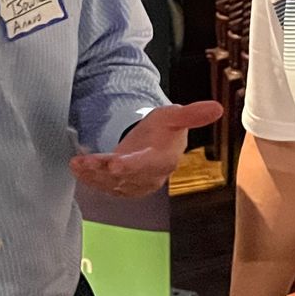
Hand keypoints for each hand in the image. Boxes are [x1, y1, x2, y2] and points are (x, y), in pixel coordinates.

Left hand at [68, 99, 222, 196]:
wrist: (157, 146)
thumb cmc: (165, 130)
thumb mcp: (175, 116)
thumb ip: (192, 114)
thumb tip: (218, 108)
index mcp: (163, 160)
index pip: (148, 165)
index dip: (131, 165)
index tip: (114, 163)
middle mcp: (149, 177)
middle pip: (125, 177)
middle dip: (103, 171)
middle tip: (84, 163)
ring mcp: (134, 185)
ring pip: (111, 184)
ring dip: (92, 176)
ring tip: (76, 163)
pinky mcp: (121, 187)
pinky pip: (104, 187)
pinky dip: (89, 179)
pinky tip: (77, 168)